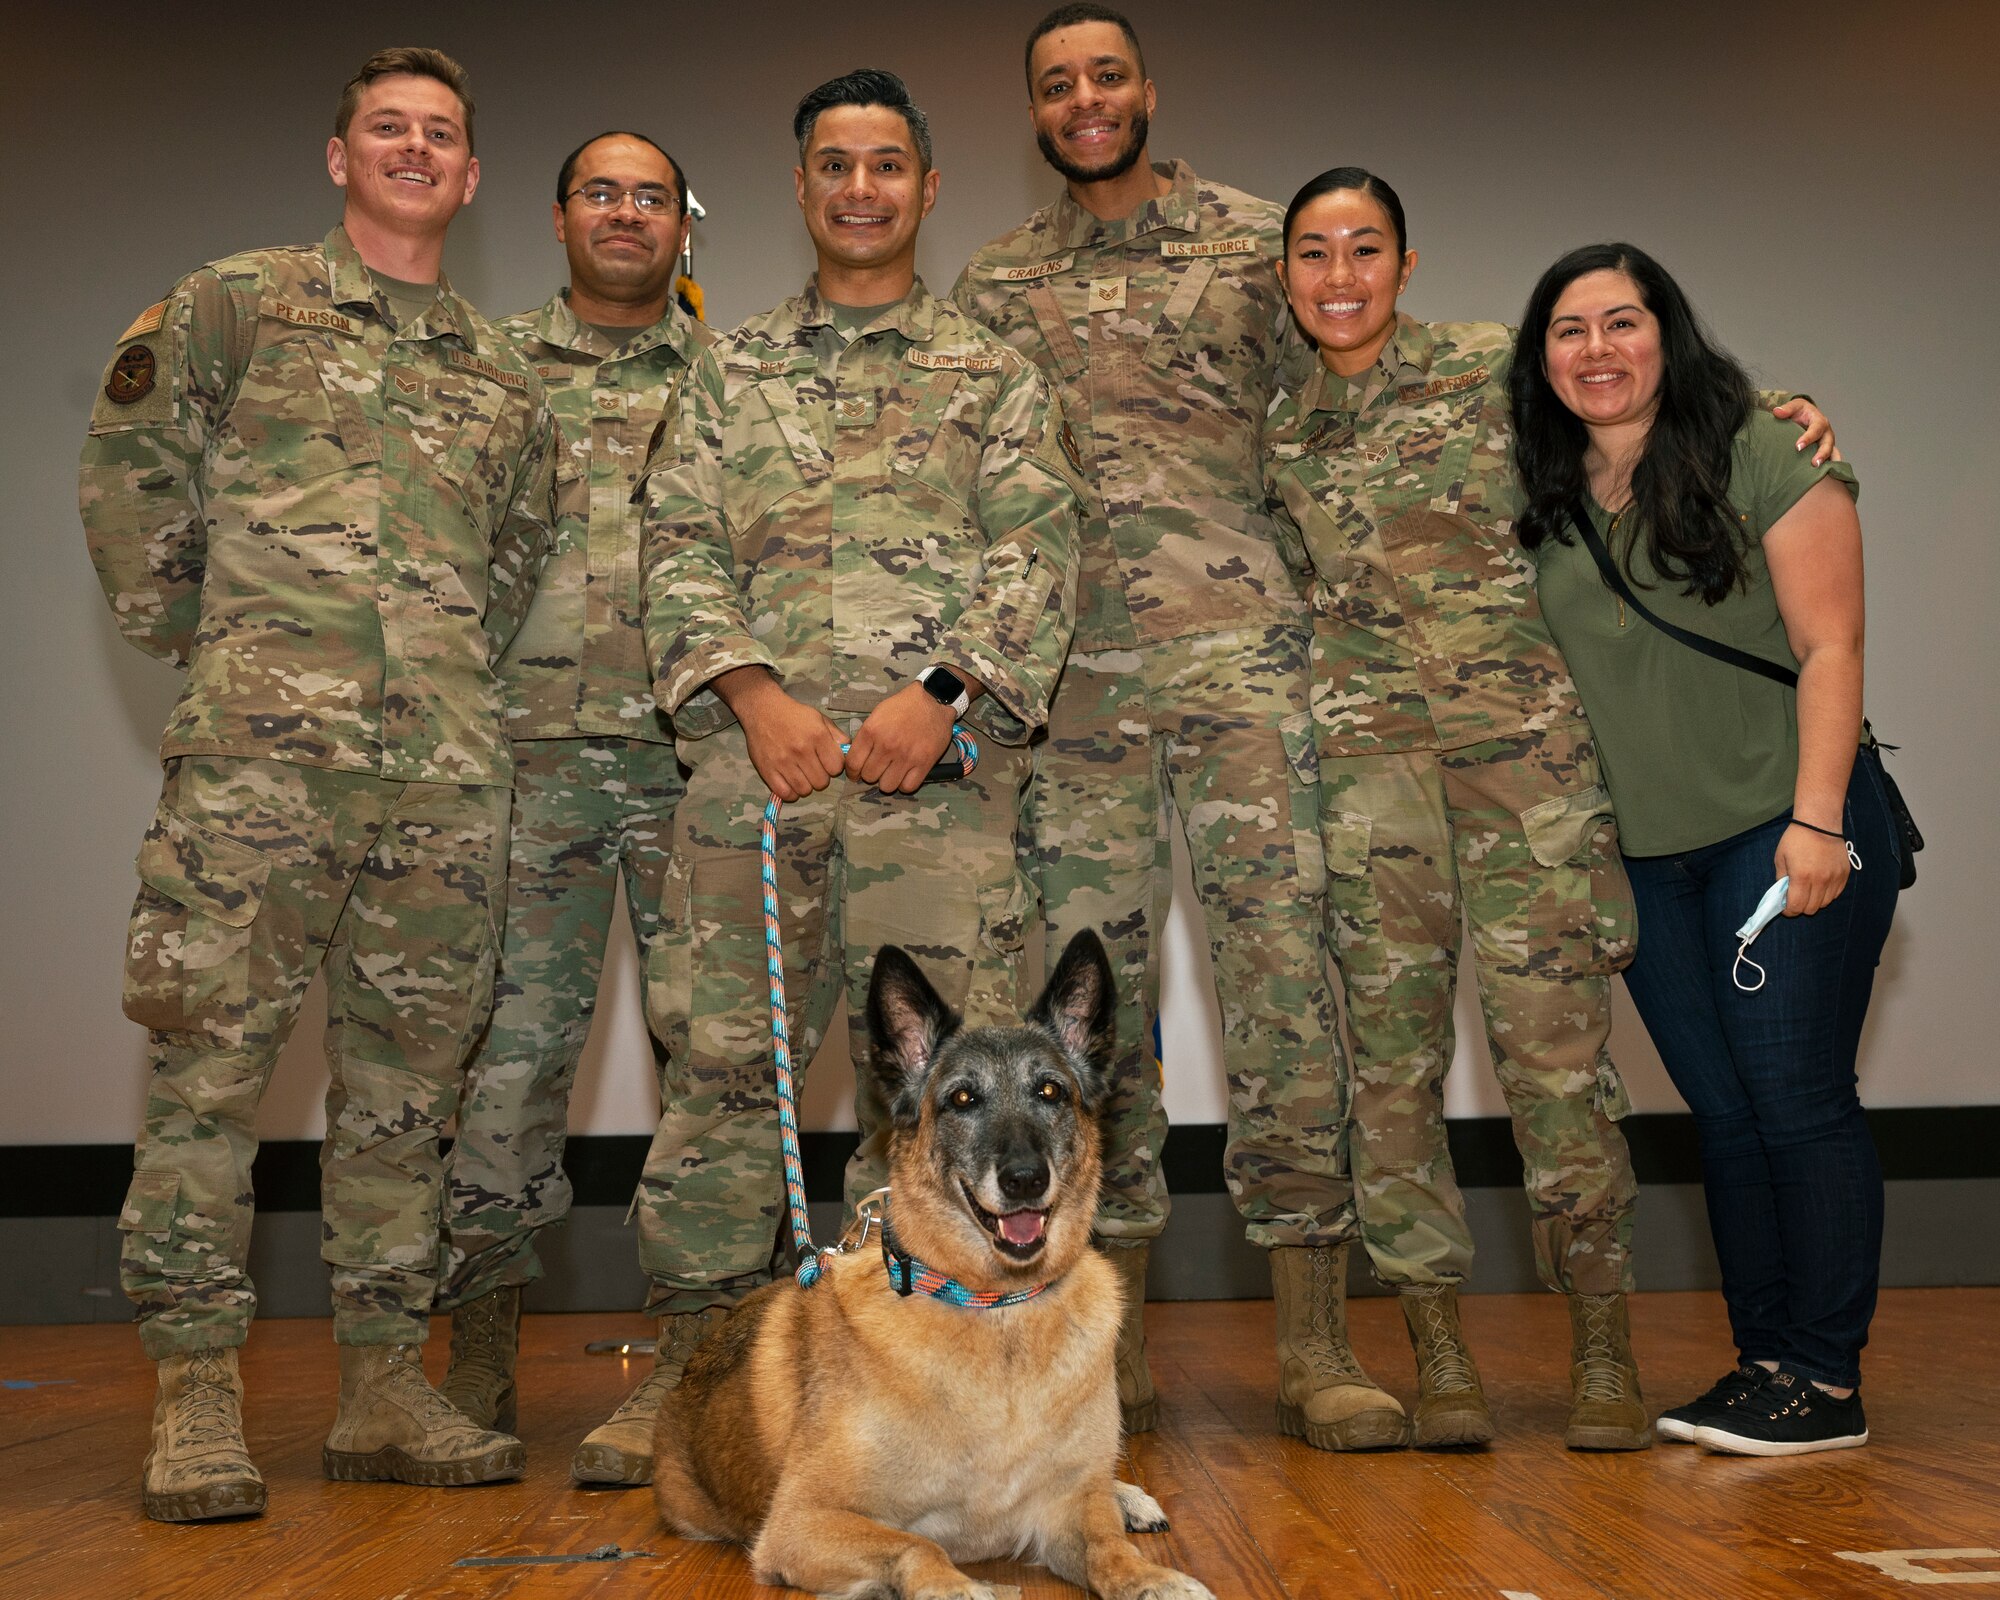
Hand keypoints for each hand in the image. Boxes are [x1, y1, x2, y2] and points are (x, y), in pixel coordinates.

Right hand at [724, 672, 844, 801]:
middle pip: (821, 782)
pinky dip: (791, 792)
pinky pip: (785, 794)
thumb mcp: (819, 718)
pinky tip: (791, 783)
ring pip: (805, 790)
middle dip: (820, 777)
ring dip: (806, 785)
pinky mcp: (767, 770)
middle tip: (813, 768)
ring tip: (802, 774)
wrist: (762, 709)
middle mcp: (801, 750)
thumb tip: (848, 751)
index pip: (836, 767)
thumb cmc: (794, 714)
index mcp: (817, 736)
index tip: (826, 761)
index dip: (834, 766)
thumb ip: (836, 735)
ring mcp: (783, 762)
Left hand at [845, 683, 953, 793]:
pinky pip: (908, 787)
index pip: (853, 763)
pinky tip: (905, 776)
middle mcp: (887, 746)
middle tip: (878, 768)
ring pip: (887, 786)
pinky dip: (905, 784)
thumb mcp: (877, 714)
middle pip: (869, 777)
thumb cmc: (904, 706)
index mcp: (872, 731)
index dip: (852, 772)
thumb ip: (866, 736)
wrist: (933, 700)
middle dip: (871, 774)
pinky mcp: (924, 763)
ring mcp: (906, 756)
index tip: (856, 774)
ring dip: (888, 781)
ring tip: (892, 772)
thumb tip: (857, 757)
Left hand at [1771, 398, 1841, 466]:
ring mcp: (1826, 443)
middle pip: (1828, 443)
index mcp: (1819, 421)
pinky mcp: (1824, 452)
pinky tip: (1822, 477)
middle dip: (1822, 454)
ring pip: (1832, 453)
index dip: (1808, 438)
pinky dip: (1828, 469)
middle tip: (1814, 463)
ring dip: (1827, 463)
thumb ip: (1787, 409)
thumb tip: (1777, 412)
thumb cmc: (1799, 411)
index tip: (1798, 447)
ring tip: (1820, 472)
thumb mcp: (1794, 406)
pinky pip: (1829, 461)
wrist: (1803, 416)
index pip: (1816, 429)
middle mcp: (1826, 433)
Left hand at [1774, 823, 1850, 915]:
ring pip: (1825, 903)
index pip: (1796, 906)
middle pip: (1811, 908)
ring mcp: (1835, 878)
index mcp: (1801, 877)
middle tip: (1795, 899)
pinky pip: (1835, 894)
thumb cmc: (1796, 839)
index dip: (1789, 911)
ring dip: (1814, 901)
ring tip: (1808, 891)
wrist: (1819, 824)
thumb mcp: (1780, 858)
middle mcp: (1820, 881)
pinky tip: (1820, 885)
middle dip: (1801, 907)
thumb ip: (1781, 879)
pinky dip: (1826, 894)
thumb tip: (1783, 895)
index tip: (1785, 908)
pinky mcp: (1845, 875)